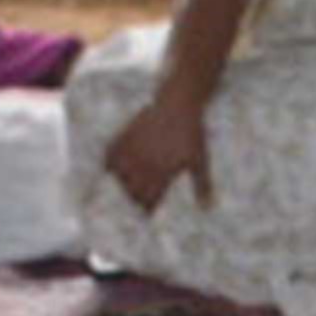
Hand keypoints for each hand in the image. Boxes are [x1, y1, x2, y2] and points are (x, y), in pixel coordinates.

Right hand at [105, 86, 214, 212]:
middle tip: (139, 197)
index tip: (148, 210)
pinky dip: (109, 163)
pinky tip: (113, 166)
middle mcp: (146, 164)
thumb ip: (202, 186)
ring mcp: (134, 150)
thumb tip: (206, 209)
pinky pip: (110, 155)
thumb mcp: (200, 161)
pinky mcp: (126, 136)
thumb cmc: (192, 134)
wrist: (179, 104)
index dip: (147, 208)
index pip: (148, 201)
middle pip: (132, 192)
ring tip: (128, 183)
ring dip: (122, 182)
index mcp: (163, 173)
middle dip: (135, 198)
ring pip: (119, 176)